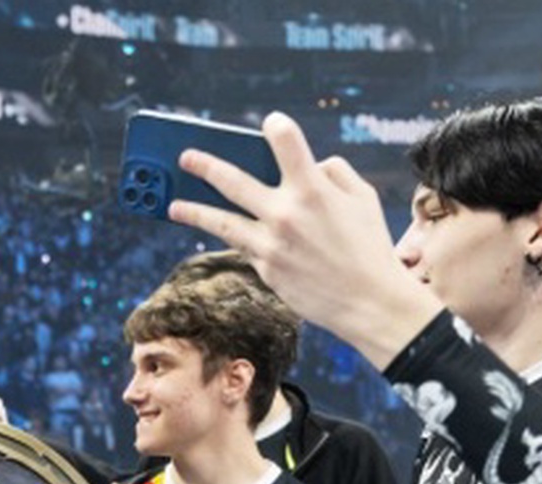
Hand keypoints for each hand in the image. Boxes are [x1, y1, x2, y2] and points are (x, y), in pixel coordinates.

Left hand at [167, 112, 441, 368]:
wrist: (368, 302)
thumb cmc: (368, 246)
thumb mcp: (362, 198)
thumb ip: (334, 173)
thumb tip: (309, 165)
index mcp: (313, 189)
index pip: (286, 141)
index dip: (276, 126)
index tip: (269, 123)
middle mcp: (285, 214)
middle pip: (234, 180)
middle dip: (206, 165)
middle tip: (185, 157)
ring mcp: (271, 244)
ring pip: (221, 221)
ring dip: (194, 211)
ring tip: (173, 206)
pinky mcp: (265, 269)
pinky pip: (243, 247)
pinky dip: (231, 238)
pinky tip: (216, 232)